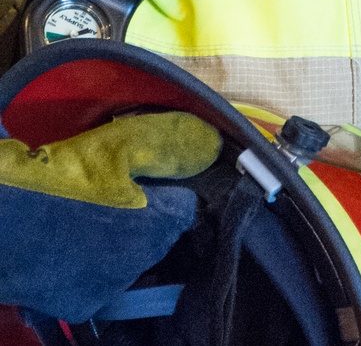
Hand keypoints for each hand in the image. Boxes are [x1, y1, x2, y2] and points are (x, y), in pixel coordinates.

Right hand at [0, 111, 219, 322]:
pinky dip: (97, 259)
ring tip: (94, 211)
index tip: (156, 176)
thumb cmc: (61, 178)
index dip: (174, 188)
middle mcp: (140, 266)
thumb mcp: (118, 145)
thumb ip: (170, 144)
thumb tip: (213, 145)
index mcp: (157, 229)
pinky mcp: (79, 303)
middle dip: (149, 212)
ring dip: (123, 236)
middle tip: (118, 188)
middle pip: (162, 233)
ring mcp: (109, 288)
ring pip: (134, 255)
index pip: (188, 208)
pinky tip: (77, 237)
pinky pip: (104, 275)